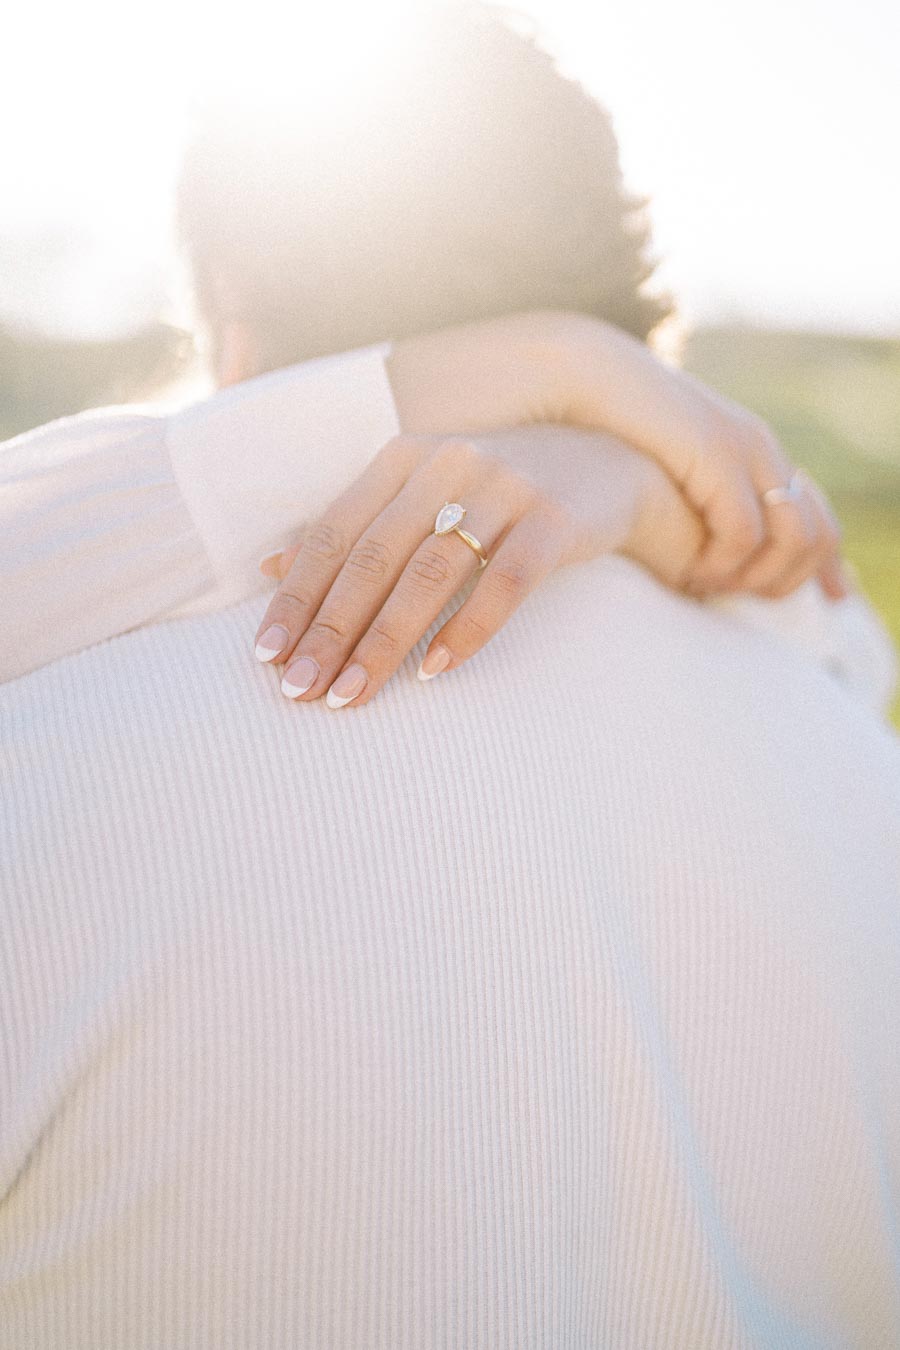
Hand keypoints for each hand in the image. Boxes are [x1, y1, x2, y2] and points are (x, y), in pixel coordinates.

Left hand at [253, 427, 702, 708]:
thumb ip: (352, 526)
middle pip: (375, 557)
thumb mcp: (420, 493)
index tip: (267, 656)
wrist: (606, 458)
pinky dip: (469, 628)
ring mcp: (504, 488)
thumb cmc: (495, 492)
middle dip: (330, 630)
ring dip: (386, 640)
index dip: (297, 596)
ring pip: (431, 572)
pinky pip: (507, 580)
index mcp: (402, 458)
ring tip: (352, 694)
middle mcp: (446, 464)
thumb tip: (268, 567)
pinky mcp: (556, 519)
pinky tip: (438, 671)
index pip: (334, 533)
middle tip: (300, 690)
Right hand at [532, 313, 846, 600]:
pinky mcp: (717, 456)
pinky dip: (723, 565)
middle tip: (746, 603)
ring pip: (793, 538)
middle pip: (818, 534)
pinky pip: (743, 532)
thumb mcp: (670, 467)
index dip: (823, 565)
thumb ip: (695, 500)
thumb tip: (696, 549)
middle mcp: (762, 448)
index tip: (815, 598)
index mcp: (756, 450)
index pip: (817, 516)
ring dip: (758, 577)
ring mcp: (745, 449)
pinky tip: (692, 574)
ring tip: (713, 590)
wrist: (587, 377)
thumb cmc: (614, 428)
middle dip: (791, 580)